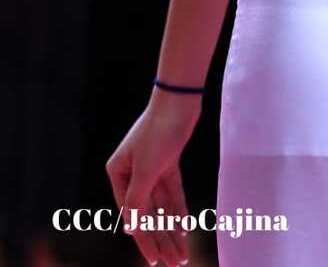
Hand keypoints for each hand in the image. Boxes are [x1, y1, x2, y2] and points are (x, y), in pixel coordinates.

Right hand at [106, 89, 201, 266]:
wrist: (179, 100)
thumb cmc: (157, 132)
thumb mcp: (145, 170)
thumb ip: (137, 200)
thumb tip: (131, 228)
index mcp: (117, 173)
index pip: (132, 215)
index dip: (144, 239)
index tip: (155, 260)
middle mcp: (131, 172)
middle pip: (148, 214)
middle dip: (162, 240)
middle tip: (174, 263)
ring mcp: (151, 167)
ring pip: (162, 206)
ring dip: (172, 229)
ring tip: (182, 254)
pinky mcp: (168, 162)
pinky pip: (173, 193)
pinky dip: (178, 210)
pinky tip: (185, 229)